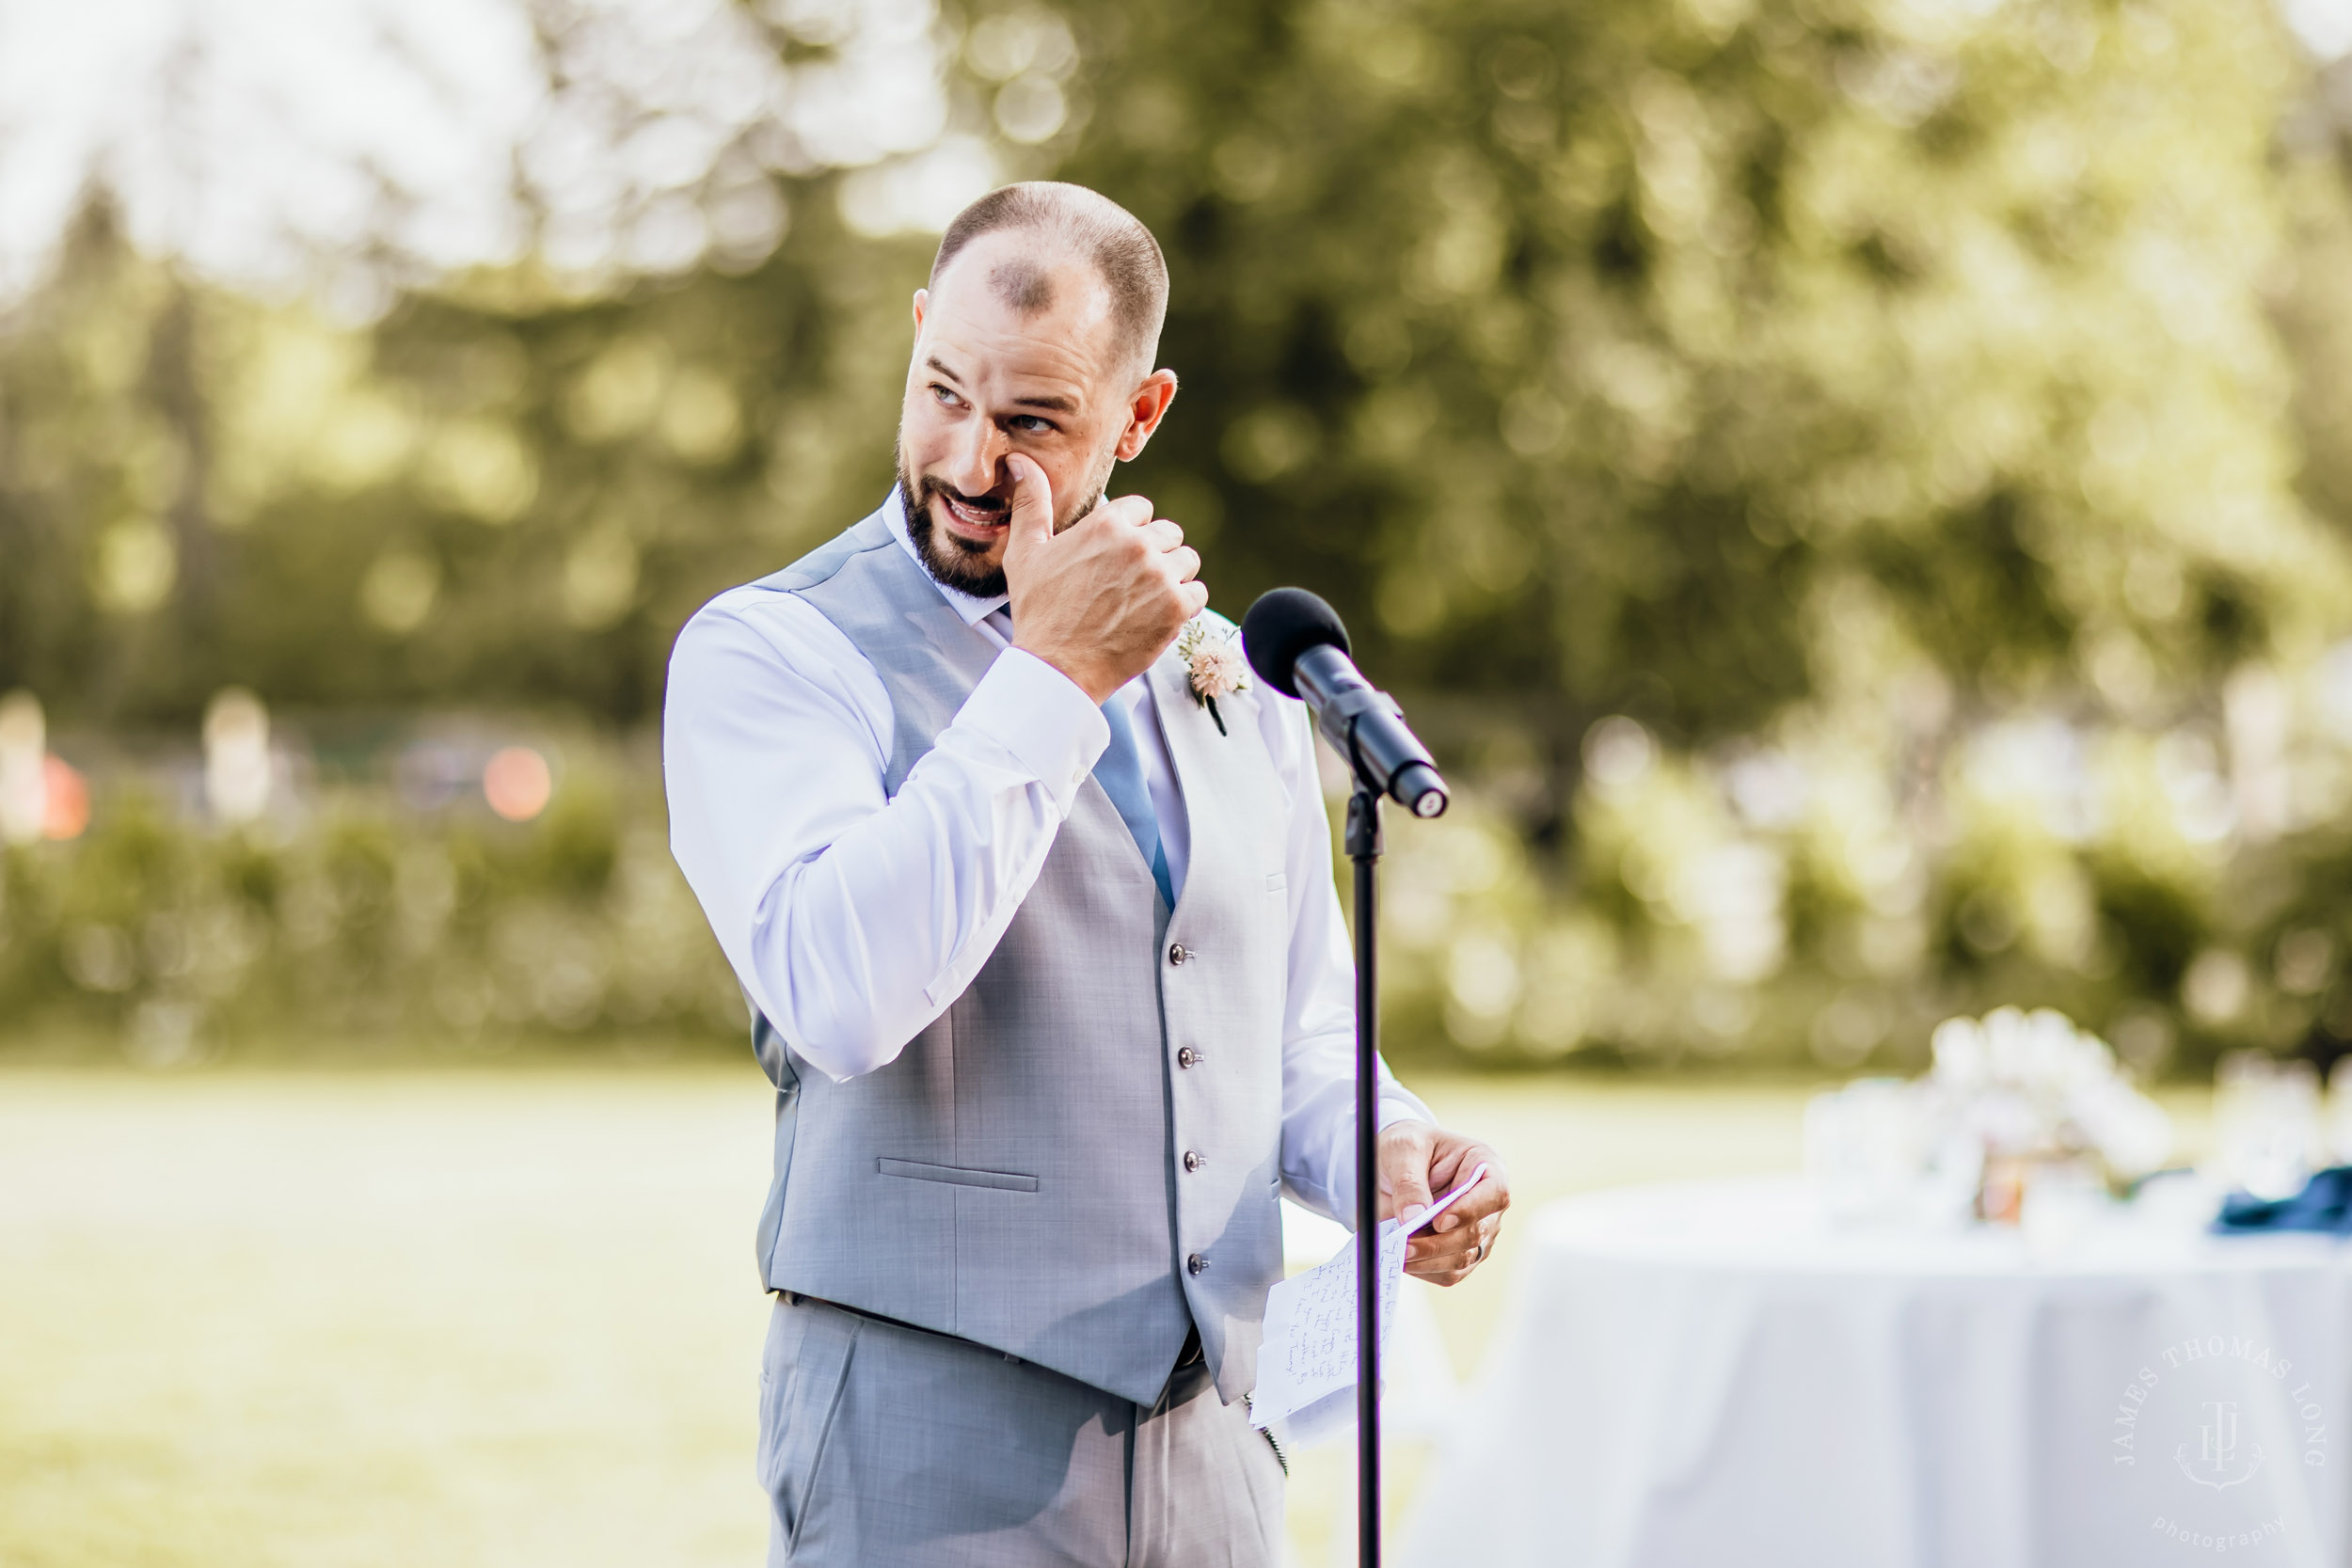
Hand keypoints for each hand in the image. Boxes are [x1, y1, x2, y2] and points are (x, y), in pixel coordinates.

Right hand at [1001, 453, 1205, 704]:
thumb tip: (1021, 462)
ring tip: (1144, 598)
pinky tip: (1156, 615)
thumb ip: (1031, 503)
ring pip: (1187, 561)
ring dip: (1171, 577)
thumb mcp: (1025, 552)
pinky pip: (1197, 592)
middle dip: (1153, 553)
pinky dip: (1182, 604)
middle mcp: (1138, 544)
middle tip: (1129, 582)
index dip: (1130, 532)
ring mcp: (1160, 576)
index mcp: (1106, 523)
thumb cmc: (1039, 611)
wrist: (1058, 667)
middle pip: (1168, 533)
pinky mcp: (1176, 607)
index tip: (1115, 556)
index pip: (1142, 509)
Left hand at [1376, 1121, 1509, 1285]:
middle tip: (1404, 1244)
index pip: (1495, 1193)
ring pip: (1462, 1258)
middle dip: (1437, 1243)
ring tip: (1397, 1252)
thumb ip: (1409, 1181)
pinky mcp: (1460, 1254)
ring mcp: (1477, 1232)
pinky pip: (1448, 1273)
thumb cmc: (1408, 1148)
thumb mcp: (1403, 1149)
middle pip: (1476, 1233)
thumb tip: (1413, 1218)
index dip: (1470, 1210)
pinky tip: (1402, 1258)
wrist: (1393, 1165)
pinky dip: (1424, 1270)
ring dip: (1428, 1260)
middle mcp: (1487, 1203)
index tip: (1439, 1221)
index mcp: (1485, 1166)